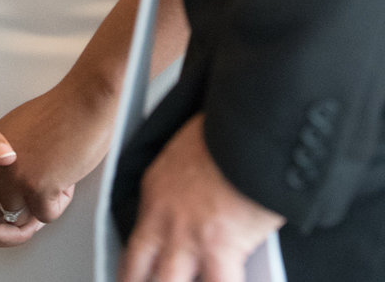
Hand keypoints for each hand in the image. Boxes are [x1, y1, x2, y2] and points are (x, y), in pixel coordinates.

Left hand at [0, 68, 117, 225]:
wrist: (85, 98)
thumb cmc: (59, 113)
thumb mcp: (17, 136)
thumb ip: (4, 163)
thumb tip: (5, 200)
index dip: (12, 192)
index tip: (30, 177)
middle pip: (4, 209)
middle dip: (27, 201)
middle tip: (48, 175)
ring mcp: (13, 178)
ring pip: (23, 217)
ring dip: (44, 201)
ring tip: (58, 171)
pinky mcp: (36, 188)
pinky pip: (47, 215)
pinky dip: (61, 200)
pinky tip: (67, 172)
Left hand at [119, 114, 283, 281]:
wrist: (249, 119)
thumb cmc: (227, 125)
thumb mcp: (193, 148)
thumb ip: (187, 183)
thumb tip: (203, 197)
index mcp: (154, 188)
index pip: (135, 243)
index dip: (136, 268)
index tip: (141, 277)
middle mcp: (163, 217)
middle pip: (137, 272)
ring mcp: (188, 236)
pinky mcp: (219, 246)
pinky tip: (224, 281)